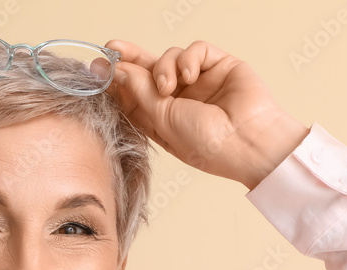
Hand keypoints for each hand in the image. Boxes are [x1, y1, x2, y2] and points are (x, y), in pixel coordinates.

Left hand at [103, 39, 309, 189]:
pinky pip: (195, 50)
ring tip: (169, 86)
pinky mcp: (220, 66)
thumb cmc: (208, 144)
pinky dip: (188, 59)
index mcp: (164, 119)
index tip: (98, 70)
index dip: (117, 82)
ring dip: (164, 67)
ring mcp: (201, 82)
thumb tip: (119, 70)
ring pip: (170, 57)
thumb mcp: (163, 121)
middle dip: (130, 60)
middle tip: (112, 49)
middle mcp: (181, 100)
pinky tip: (190, 76)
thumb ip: (140, 93)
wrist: (248, 142)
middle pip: (148, 71)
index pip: (135, 94)